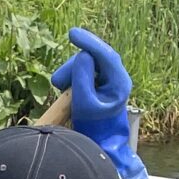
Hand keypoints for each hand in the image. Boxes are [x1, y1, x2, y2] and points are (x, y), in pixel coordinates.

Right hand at [49, 26, 133, 164]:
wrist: (97, 144)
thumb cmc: (93, 129)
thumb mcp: (84, 105)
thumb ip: (82, 80)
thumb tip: (83, 56)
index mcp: (119, 83)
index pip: (106, 55)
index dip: (90, 42)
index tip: (72, 34)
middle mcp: (115, 77)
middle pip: (93, 57)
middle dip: (73, 66)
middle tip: (58, 83)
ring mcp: (106, 79)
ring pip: (85, 62)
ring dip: (70, 72)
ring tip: (60, 88)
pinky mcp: (96, 81)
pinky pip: (82, 70)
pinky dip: (71, 76)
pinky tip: (66, 88)